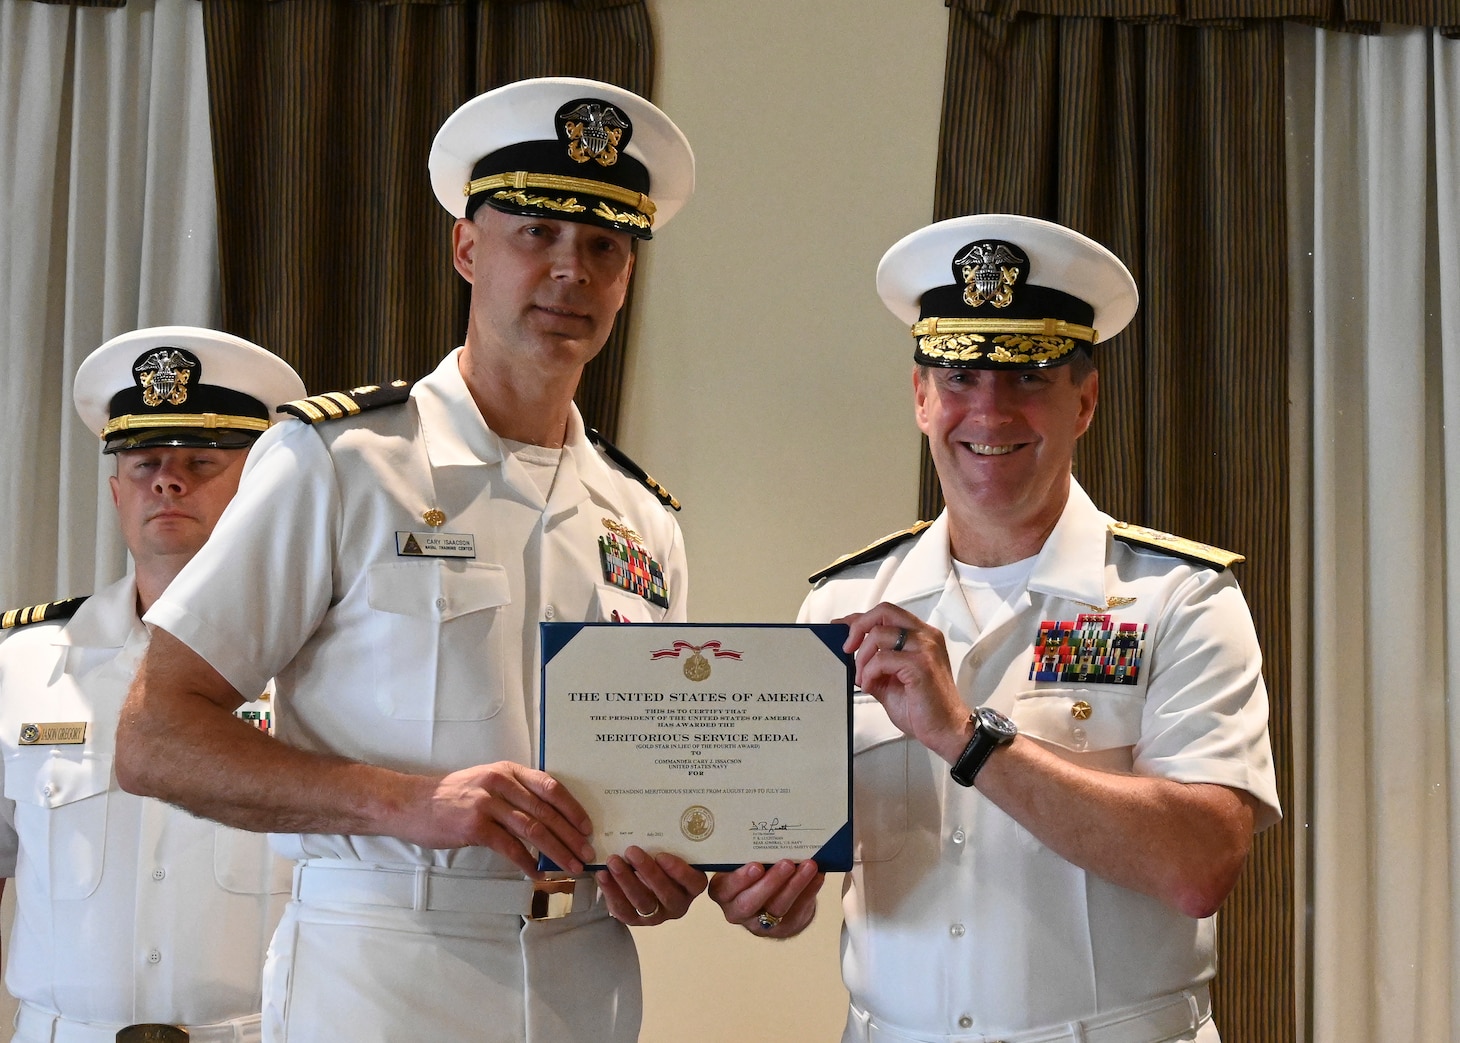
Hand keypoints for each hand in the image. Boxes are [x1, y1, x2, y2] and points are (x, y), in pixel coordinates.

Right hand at [404, 761, 594, 875]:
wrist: (414, 803)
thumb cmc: (454, 795)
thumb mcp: (488, 782)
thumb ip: (516, 792)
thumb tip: (550, 817)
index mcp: (509, 771)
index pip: (551, 786)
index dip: (572, 808)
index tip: (587, 826)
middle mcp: (501, 783)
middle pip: (546, 811)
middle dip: (571, 835)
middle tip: (587, 852)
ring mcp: (488, 804)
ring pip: (533, 829)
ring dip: (557, 851)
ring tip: (571, 866)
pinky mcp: (476, 826)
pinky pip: (510, 847)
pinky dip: (527, 862)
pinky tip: (537, 874)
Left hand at [596, 847, 707, 925]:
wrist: (644, 877)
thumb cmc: (662, 858)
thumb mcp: (671, 850)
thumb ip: (671, 844)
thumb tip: (657, 823)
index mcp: (692, 886)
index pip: (693, 883)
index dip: (679, 872)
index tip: (662, 855)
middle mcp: (677, 904)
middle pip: (666, 894)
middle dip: (647, 872)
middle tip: (632, 851)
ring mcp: (656, 915)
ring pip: (643, 902)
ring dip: (626, 880)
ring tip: (613, 861)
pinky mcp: (635, 919)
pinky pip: (623, 910)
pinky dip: (611, 891)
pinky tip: (602, 875)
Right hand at [708, 860, 823, 937]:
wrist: (767, 898)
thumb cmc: (751, 872)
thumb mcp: (741, 862)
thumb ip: (746, 853)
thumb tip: (769, 830)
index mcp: (723, 891)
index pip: (726, 888)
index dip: (740, 879)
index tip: (756, 865)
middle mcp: (737, 910)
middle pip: (750, 902)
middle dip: (770, 882)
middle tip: (787, 863)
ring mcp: (760, 922)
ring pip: (777, 907)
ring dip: (795, 885)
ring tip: (809, 866)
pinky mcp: (784, 927)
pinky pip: (797, 911)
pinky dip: (809, 891)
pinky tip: (817, 876)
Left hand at [838, 604, 971, 762]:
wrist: (945, 729)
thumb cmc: (922, 707)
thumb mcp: (891, 678)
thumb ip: (875, 662)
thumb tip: (849, 653)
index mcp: (921, 635)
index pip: (886, 613)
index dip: (859, 618)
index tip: (839, 627)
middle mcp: (926, 636)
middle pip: (884, 611)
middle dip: (858, 627)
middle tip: (847, 649)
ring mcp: (925, 648)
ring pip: (879, 635)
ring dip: (862, 658)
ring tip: (863, 678)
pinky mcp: (920, 665)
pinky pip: (881, 659)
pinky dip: (869, 673)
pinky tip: (871, 686)